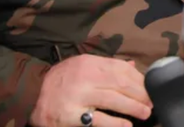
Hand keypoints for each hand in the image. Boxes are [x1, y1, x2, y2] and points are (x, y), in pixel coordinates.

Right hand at [30, 55, 152, 126]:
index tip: (150, 87)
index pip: (120, 68)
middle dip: (140, 93)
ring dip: (133, 107)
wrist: (31, 98)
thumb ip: (106, 67)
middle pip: (120, 83)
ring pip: (113, 99)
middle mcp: (84, 76)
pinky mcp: (72, 115)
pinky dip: (115, 122)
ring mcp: (78, 95)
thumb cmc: (61, 83)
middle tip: (152, 102)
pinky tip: (126, 125)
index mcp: (88, 62)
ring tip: (145, 113)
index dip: (138, 79)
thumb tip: (132, 67)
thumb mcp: (81, 67)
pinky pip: (98, 119)